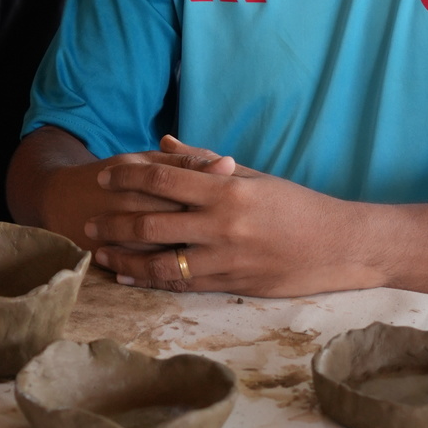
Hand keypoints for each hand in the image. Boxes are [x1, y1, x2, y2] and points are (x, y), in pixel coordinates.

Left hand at [86, 136, 373, 296]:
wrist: (341, 246)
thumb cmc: (298, 205)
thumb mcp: (254, 177)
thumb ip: (205, 162)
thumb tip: (165, 142)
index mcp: (227, 190)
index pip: (163, 179)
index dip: (128, 176)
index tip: (104, 175)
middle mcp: (222, 225)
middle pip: (151, 223)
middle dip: (114, 221)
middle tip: (87, 219)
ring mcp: (226, 260)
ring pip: (160, 261)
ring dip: (124, 256)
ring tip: (99, 250)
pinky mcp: (231, 286)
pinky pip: (181, 284)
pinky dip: (149, 280)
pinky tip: (128, 276)